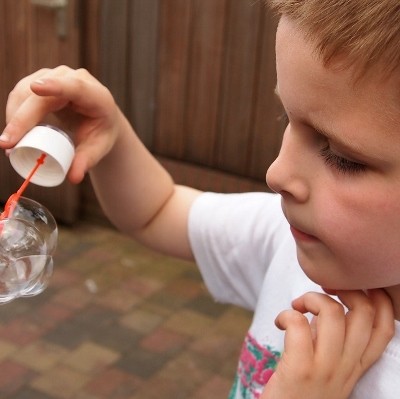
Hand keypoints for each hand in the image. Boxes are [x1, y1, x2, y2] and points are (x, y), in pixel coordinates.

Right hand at [1, 66, 121, 183]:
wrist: (100, 118)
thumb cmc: (101, 132)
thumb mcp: (99, 147)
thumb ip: (87, 161)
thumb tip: (73, 178)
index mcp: (95, 95)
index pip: (75, 86)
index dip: (56, 86)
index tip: (36, 88)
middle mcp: (73, 78)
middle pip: (42, 95)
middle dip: (22, 118)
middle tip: (8, 144)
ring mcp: (54, 76)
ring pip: (25, 92)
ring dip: (14, 118)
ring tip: (10, 145)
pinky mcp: (40, 80)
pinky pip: (21, 95)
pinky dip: (14, 114)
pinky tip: (13, 133)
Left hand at [261, 289, 393, 398]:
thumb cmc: (300, 391)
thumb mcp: (328, 368)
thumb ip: (332, 341)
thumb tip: (324, 307)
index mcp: (356, 367)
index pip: (385, 328)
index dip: (377, 299)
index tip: (354, 287)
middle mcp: (347, 368)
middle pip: (364, 313)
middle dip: (345, 289)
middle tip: (323, 291)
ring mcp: (325, 369)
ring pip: (332, 313)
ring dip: (311, 298)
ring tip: (298, 306)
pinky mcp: (300, 370)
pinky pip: (298, 324)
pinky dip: (287, 314)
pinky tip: (280, 322)